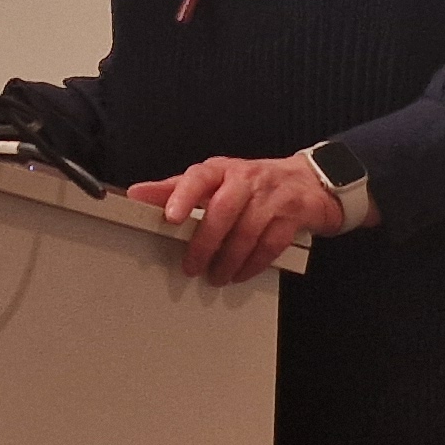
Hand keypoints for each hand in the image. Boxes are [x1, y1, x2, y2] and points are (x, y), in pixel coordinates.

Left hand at [129, 154, 345, 285]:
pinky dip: (253, 263)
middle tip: (191, 266)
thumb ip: (176, 189)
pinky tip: (240, 273)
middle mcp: (247, 179)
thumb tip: (137, 194)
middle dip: (206, 242)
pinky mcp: (292, 216)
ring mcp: (272, 197)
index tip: (170, 216)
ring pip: (247, 231)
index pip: (200, 177)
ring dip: (228, 259)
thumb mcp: (214, 181)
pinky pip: (270, 244)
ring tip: (216, 276)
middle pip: (223, 210)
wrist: (307, 183)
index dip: (183, 195)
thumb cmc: (251, 184)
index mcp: (222, 169)